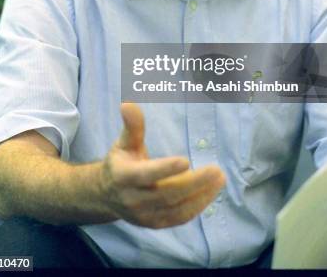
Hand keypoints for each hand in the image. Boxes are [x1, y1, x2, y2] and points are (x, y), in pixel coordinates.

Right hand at [100, 102, 225, 228]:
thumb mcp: (124, 142)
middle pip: (168, 194)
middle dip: (194, 183)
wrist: (106, 195)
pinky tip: (211, 191)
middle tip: (216, 170)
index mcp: (124, 176)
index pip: (146, 175)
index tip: (186, 161)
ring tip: (220, 179)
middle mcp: (133, 199)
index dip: (165, 169)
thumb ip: (132, 126)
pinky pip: (179, 218)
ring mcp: (145, 215)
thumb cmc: (120, 162)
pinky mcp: (155, 224)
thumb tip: (128, 103)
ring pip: (177, 208)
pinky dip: (197, 206)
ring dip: (201, 195)